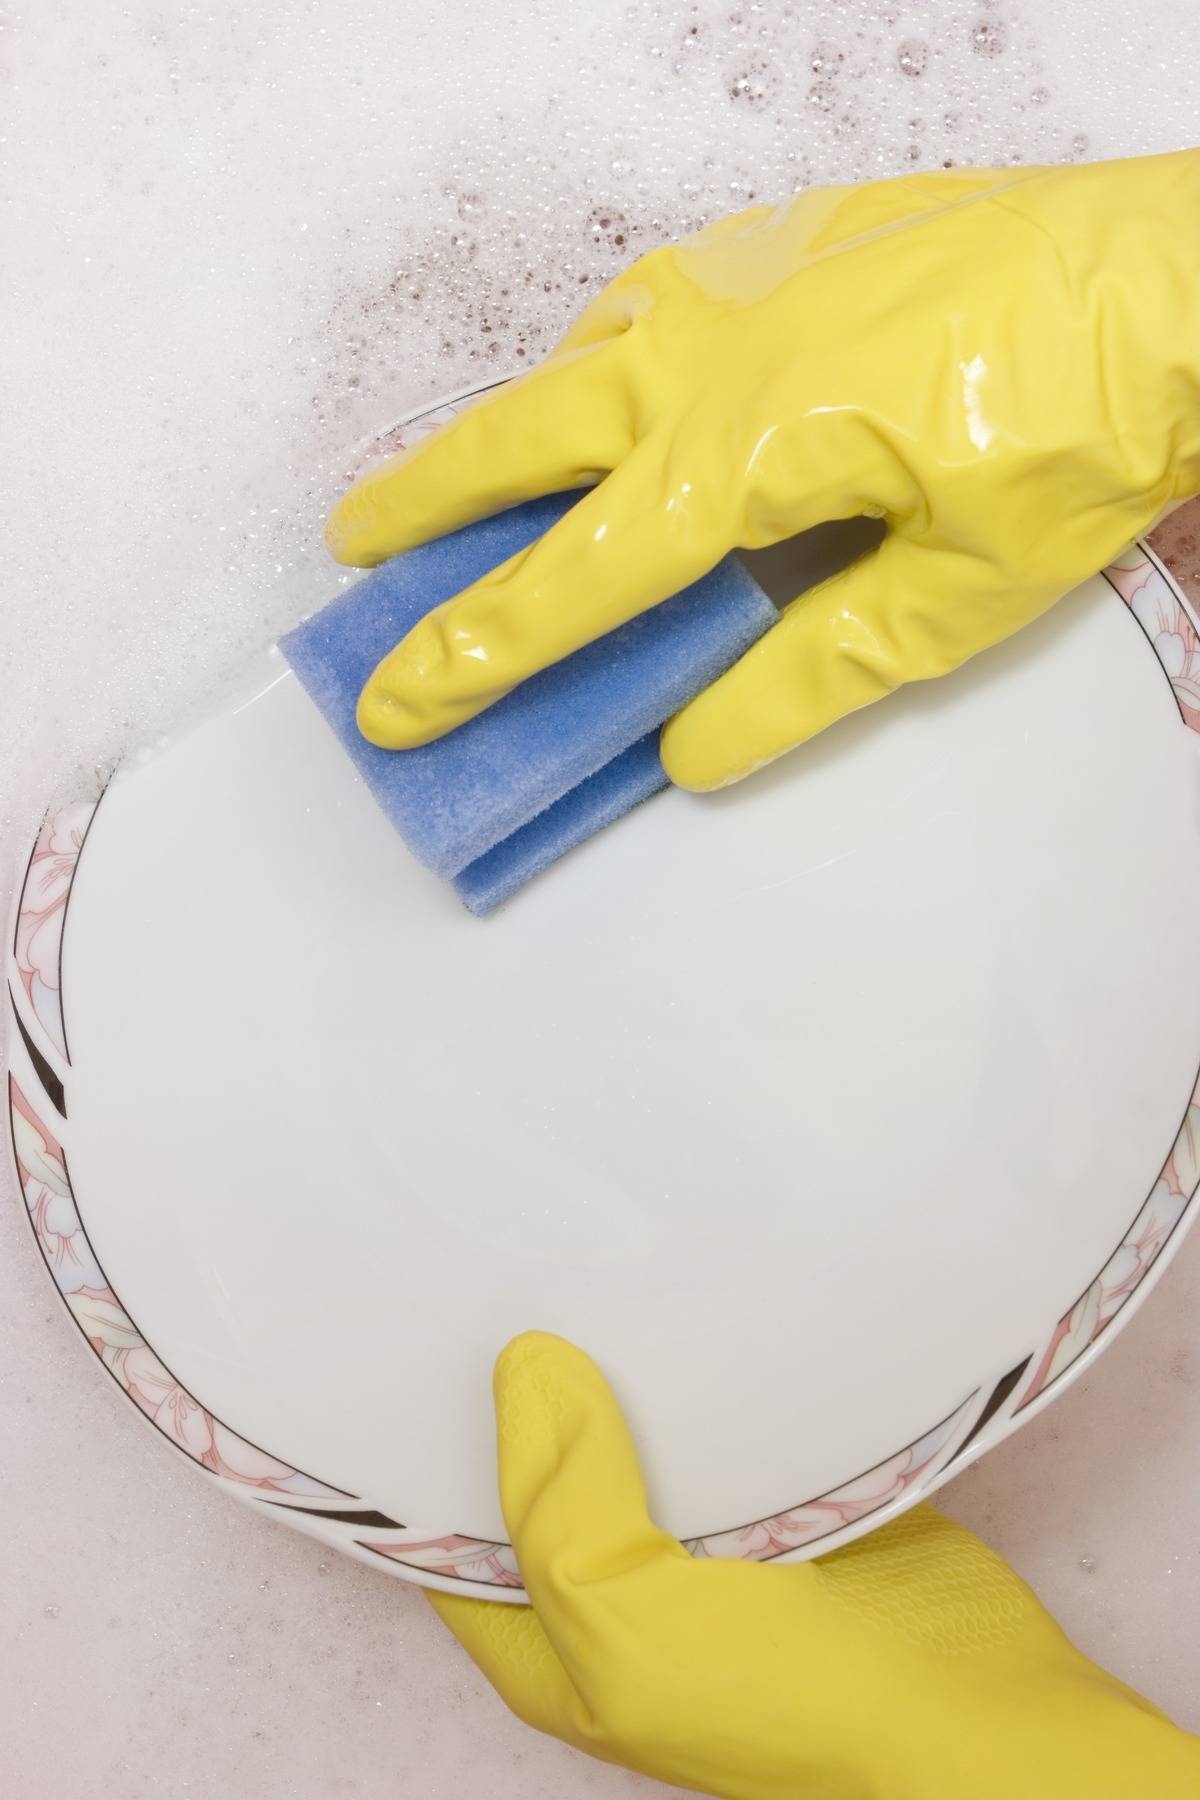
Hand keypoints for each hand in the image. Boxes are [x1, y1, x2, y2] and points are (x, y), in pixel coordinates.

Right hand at [326, 152, 1199, 789]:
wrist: (1176, 278)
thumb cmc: (1079, 438)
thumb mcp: (952, 600)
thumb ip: (806, 678)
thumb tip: (689, 752)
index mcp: (746, 453)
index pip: (574, 580)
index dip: (473, 656)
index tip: (389, 705)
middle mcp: (712, 354)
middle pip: (522, 438)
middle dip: (425, 503)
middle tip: (351, 552)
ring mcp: (741, 281)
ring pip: (573, 359)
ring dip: (501, 429)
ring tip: (459, 489)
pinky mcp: (780, 245)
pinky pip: (647, 309)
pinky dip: (598, 367)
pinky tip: (614, 400)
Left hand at [429, 1333, 1197, 1799]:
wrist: (976, 1715)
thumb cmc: (789, 1704)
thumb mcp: (632, 1627)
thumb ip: (562, 1507)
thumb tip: (525, 1366)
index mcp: (555, 1641)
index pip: (458, 1530)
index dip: (439, 1442)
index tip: (429, 1330)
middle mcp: (621, 1587)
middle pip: (552, 1468)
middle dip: (537, 1382)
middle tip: (512, 1264)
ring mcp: (704, 1535)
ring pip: (638, 1428)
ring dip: (624, 1360)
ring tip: (592, 1253)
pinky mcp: (785, 1490)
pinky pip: (727, 1412)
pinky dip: (709, 1364)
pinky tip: (690, 1290)